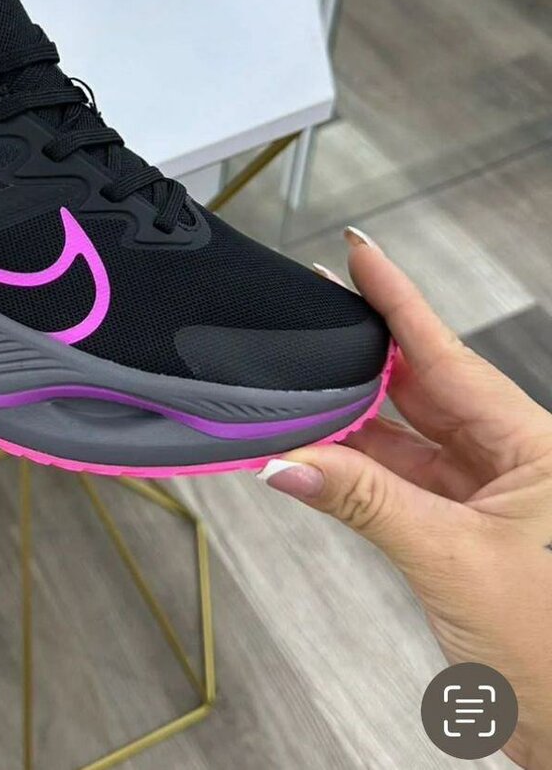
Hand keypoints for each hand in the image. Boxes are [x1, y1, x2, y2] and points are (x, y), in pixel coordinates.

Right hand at [258, 229, 551, 768]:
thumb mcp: (451, 562)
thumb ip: (364, 503)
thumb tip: (288, 462)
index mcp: (535, 447)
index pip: (449, 354)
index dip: (399, 299)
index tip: (360, 253)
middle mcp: (514, 461)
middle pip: (422, 390)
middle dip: (362, 359)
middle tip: (310, 321)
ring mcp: (490, 498)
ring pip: (406, 441)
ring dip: (349, 429)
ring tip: (294, 401)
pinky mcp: (467, 533)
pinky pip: (401, 485)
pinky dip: (356, 475)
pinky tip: (315, 461)